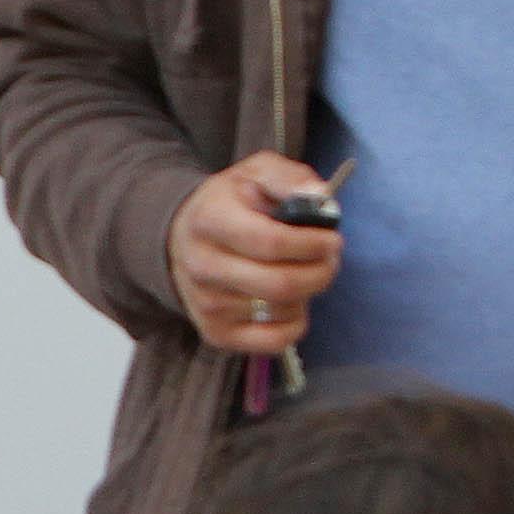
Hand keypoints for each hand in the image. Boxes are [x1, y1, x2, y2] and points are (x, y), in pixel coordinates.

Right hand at [168, 153, 344, 356]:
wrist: (181, 237)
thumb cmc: (229, 203)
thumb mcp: (256, 173)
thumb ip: (291, 179)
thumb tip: (322, 200)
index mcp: (210, 220)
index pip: (271, 243)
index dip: (312, 244)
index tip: (332, 239)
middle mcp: (202, 267)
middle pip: (280, 284)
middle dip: (320, 272)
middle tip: (330, 259)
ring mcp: (207, 305)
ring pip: (283, 311)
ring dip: (308, 293)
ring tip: (303, 272)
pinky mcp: (216, 333)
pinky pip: (275, 340)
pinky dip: (295, 322)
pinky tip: (290, 301)